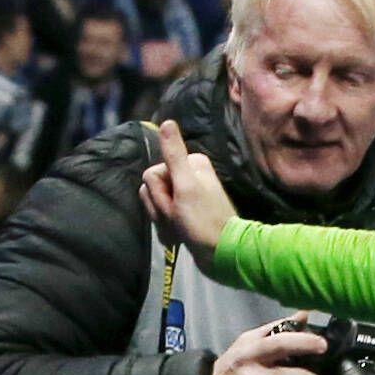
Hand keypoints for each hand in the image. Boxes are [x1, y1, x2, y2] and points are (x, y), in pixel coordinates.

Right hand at [139, 117, 240, 255]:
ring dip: (163, 219)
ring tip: (180, 228)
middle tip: (178, 217)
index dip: (160, 193)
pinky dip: (167, 227)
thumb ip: (174, 154)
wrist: (222, 252)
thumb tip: (166, 122)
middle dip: (160, 207)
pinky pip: (162, 215)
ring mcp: (186, 194)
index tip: (176, 205)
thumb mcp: (185, 186)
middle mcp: (188, 175)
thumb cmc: (203, 220)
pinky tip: (179, 235)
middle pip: (153, 188)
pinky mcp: (185, 211)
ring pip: (156, 203)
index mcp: (190, 163)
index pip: (152, 173)